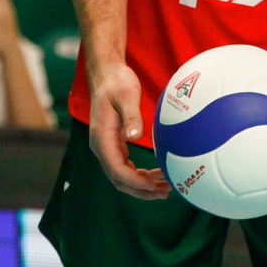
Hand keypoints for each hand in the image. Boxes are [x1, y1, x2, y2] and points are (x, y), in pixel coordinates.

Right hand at [86, 57, 169, 199]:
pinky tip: (156, 175)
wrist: (106, 73)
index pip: (116, 169)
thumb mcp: (126, 95)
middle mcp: (101, 146)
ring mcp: (107, 146)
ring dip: (142, 185)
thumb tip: (135, 137)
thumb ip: (131, 116)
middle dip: (140, 190)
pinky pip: (125, 167)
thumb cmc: (117, 82)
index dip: (135, 182)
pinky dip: (140, 175)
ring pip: (122, 176)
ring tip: (165, 188)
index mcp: (101, 138)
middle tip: (164, 193)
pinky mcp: (114, 144)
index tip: (153, 186)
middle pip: (118, 179)